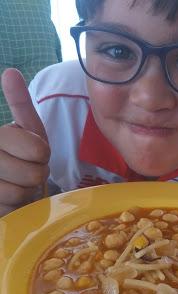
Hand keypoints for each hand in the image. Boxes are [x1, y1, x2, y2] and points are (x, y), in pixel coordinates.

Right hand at [0, 69, 49, 216]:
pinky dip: (17, 206)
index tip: (33, 152)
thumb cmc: (23, 154)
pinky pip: (12, 209)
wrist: (7, 182)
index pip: (38, 150)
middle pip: (34, 175)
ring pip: (22, 194)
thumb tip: (10, 72)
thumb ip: (20, 103)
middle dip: (36, 174)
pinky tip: (8, 197)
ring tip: (17, 182)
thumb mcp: (27, 128)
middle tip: (26, 169)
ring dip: (27, 191)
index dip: (41, 154)